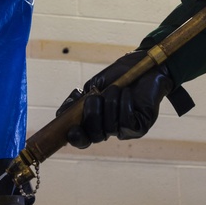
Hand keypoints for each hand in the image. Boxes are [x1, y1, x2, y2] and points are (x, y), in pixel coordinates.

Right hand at [56, 50, 172, 147]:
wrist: (145, 66)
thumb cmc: (121, 76)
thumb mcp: (94, 86)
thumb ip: (77, 100)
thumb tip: (60, 114)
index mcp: (97, 121)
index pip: (83, 139)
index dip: (76, 138)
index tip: (71, 130)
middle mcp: (110, 129)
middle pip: (94, 135)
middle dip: (92, 114)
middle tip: (96, 96)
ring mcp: (126, 130)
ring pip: (109, 127)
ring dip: (110, 103)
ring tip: (117, 88)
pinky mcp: (140, 126)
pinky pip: (126, 121)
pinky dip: (124, 104)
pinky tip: (128, 93)